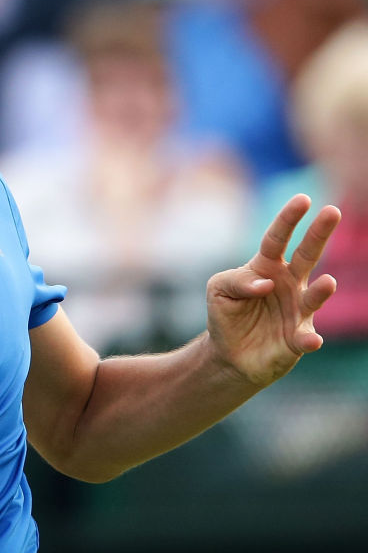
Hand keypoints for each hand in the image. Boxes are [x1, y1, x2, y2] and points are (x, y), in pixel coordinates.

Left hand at [206, 194, 340, 386]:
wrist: (230, 353)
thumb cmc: (227, 313)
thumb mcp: (219, 289)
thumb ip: (237, 281)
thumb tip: (266, 283)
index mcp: (266, 267)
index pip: (277, 239)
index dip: (288, 220)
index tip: (303, 199)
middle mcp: (289, 284)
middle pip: (306, 255)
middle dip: (319, 234)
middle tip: (333, 211)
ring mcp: (297, 310)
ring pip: (314, 297)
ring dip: (321, 291)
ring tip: (328, 282)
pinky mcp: (298, 338)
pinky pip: (306, 337)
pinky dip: (309, 339)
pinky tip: (310, 339)